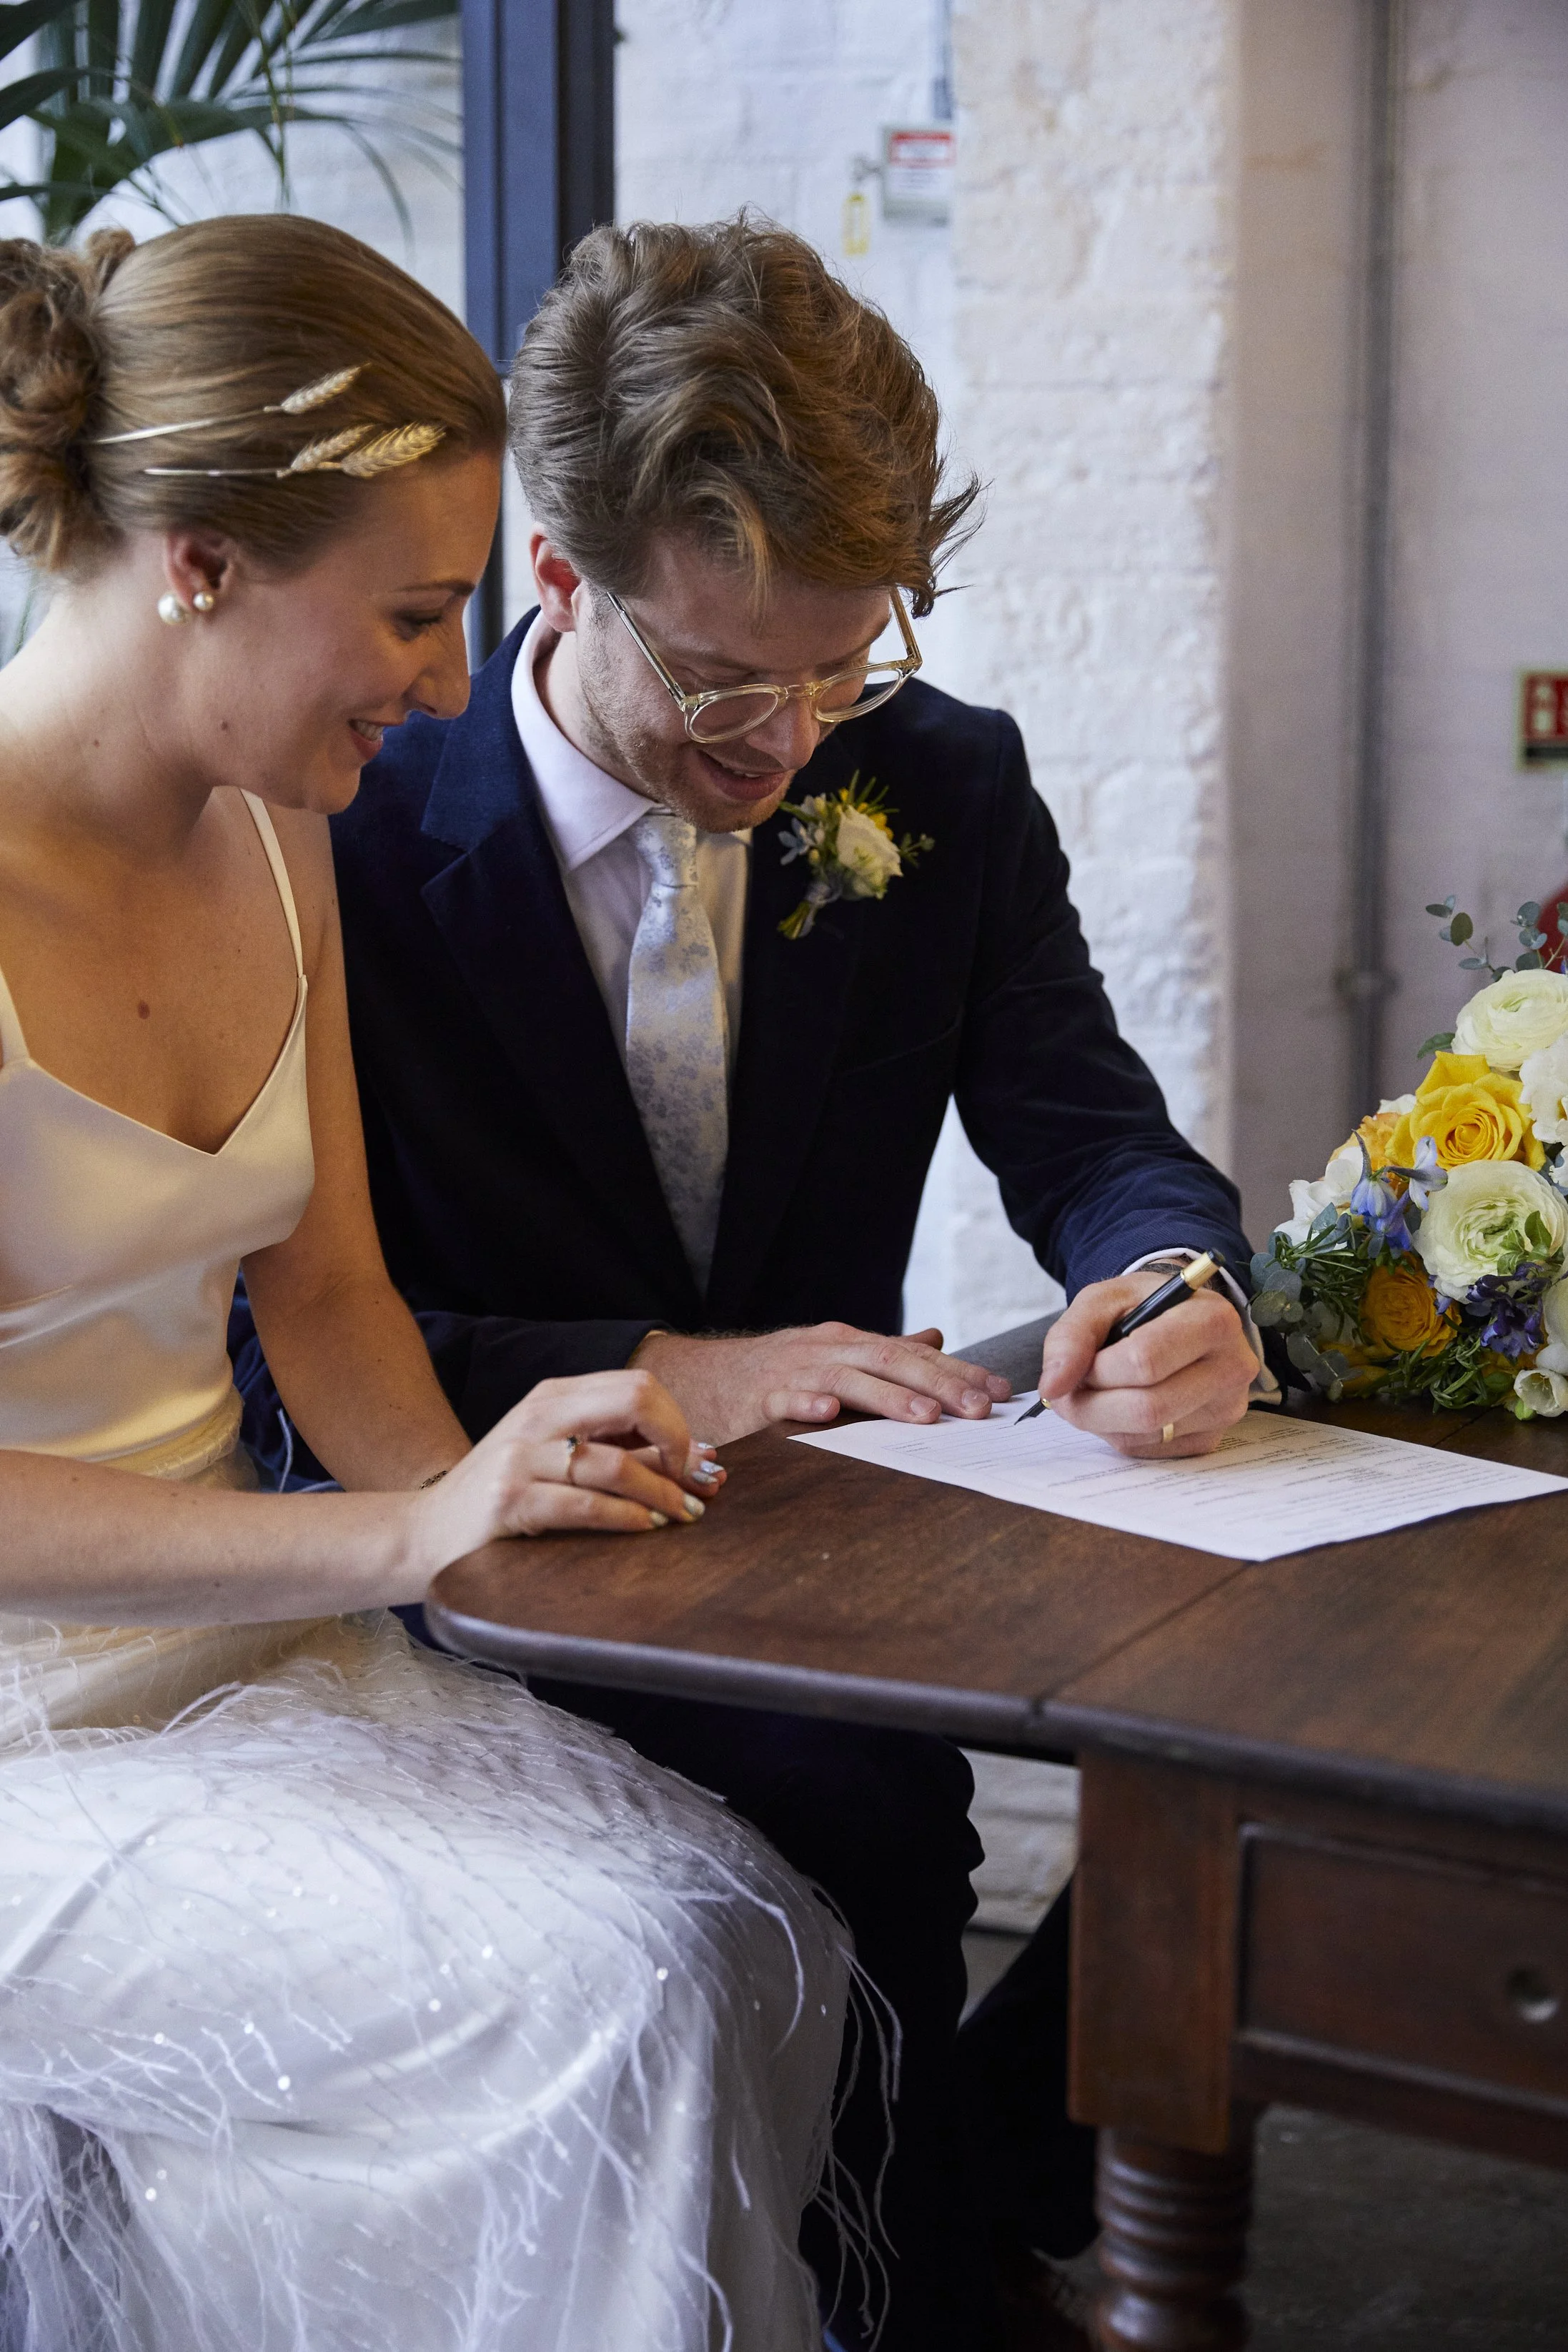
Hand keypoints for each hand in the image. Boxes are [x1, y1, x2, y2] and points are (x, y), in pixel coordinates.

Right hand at [411, 1370, 715, 1574]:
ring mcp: (520, 1457)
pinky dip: (626, 1516)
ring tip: (683, 1515)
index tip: (695, 1462)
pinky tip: (646, 1527)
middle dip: (678, 1444)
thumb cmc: (505, 1496)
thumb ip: (620, 1449)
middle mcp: (537, 1416)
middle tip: (695, 1485)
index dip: (678, 1423)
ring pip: (616, 1461)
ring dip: (663, 1491)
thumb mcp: (558, 1455)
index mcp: (553, 1396)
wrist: (426, 1533)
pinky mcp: (510, 1501)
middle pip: (634, 1402)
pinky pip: (585, 1503)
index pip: (637, 1386)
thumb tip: (703, 1456)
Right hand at [630, 1323, 1013, 1445]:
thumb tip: (935, 1341)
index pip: (915, 1355)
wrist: (700, 1376)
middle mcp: (829, 1351)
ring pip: (848, 1379)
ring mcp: (795, 1372)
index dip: (959, 1372)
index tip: (1000, 1393)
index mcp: (851, 1344)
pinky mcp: (760, 1397)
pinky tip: (827, 1415)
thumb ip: (883, 1353)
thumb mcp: (835, 1356)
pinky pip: (785, 1399)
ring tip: (926, 1416)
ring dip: (889, 1397)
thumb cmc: (776, 1373)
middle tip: (980, 1408)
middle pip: (892, 1361)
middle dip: (940, 1384)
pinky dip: (807, 1404)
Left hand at [1039, 1272, 1255, 1457]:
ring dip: (1102, 1420)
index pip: (1145, 1361)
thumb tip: (1053, 1386)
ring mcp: (1226, 1408)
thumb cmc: (1141, 1307)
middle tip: (1070, 1390)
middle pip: (1148, 1408)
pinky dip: (1120, 1433)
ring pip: (1147, 1434)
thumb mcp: (1102, 1300)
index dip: (1097, 1370)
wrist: (1179, 1319)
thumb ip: (1071, 1336)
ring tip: (1095, 1391)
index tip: (1080, 1364)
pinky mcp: (1211, 1438)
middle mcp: (1232, 1367)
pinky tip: (1119, 1406)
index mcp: (1212, 1320)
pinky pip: (1152, 1450)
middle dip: (1092, 1405)